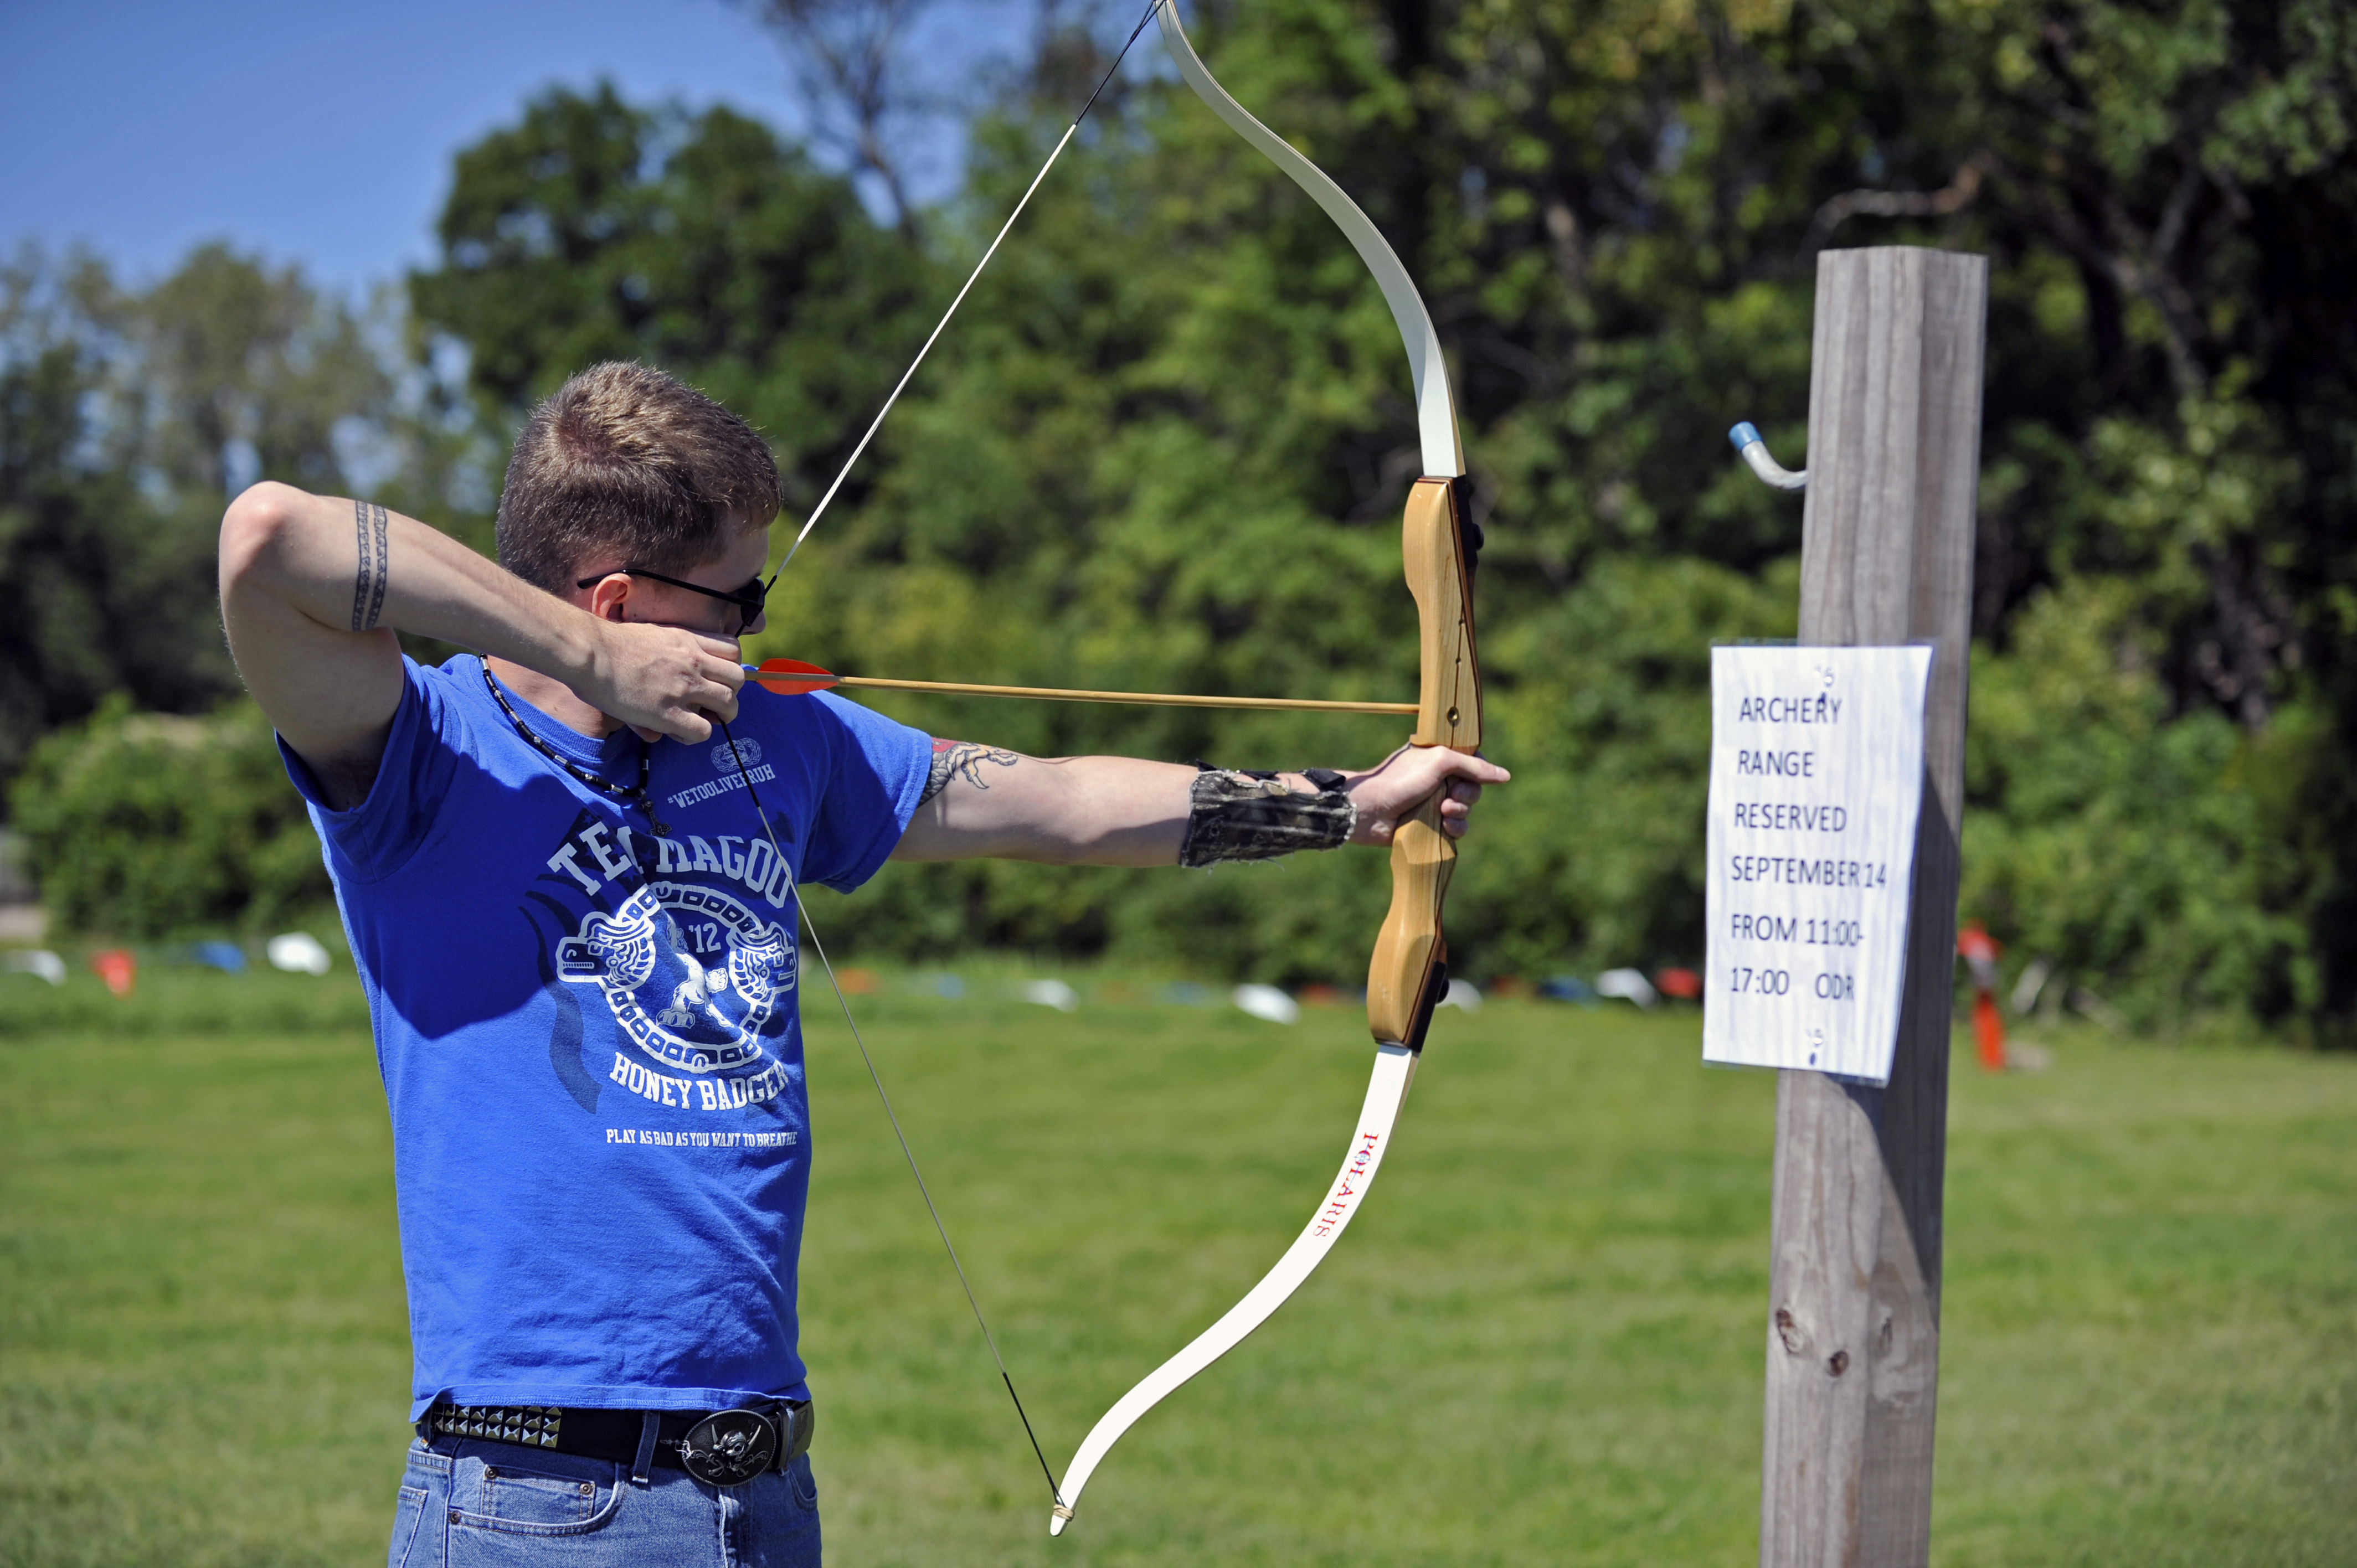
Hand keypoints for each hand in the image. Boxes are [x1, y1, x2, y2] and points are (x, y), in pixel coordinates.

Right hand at [581, 619, 746, 742]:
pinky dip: (696, 736)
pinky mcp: (668, 713)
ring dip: (721, 716)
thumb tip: (672, 674)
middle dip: (732, 694)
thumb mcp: (648, 638)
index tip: (718, 678)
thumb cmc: (609, 644)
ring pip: (729, 704)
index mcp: (688, 640)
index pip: (733, 650)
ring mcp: (683, 687)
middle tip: (715, 704)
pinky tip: (679, 733)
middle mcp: (693, 662)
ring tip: (702, 721)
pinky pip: (703, 731)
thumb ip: (666, 658)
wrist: (590, 652)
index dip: (730, 668)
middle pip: (738, 678)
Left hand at [1341, 746, 1509, 845]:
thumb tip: (1505, 776)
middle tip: (1452, 794)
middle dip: (1468, 793)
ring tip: (1443, 811)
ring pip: (1466, 809)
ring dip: (1461, 811)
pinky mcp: (1431, 825)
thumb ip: (1472, 766)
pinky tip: (1445, 827)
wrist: (1371, 810)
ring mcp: (1434, 802)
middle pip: (1473, 786)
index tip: (1473, 774)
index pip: (1473, 761)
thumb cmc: (1401, 780)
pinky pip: (1457, 828)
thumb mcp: (1439, 761)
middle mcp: (1438, 779)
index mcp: (1438, 757)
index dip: (1478, 770)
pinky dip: (1455, 828)